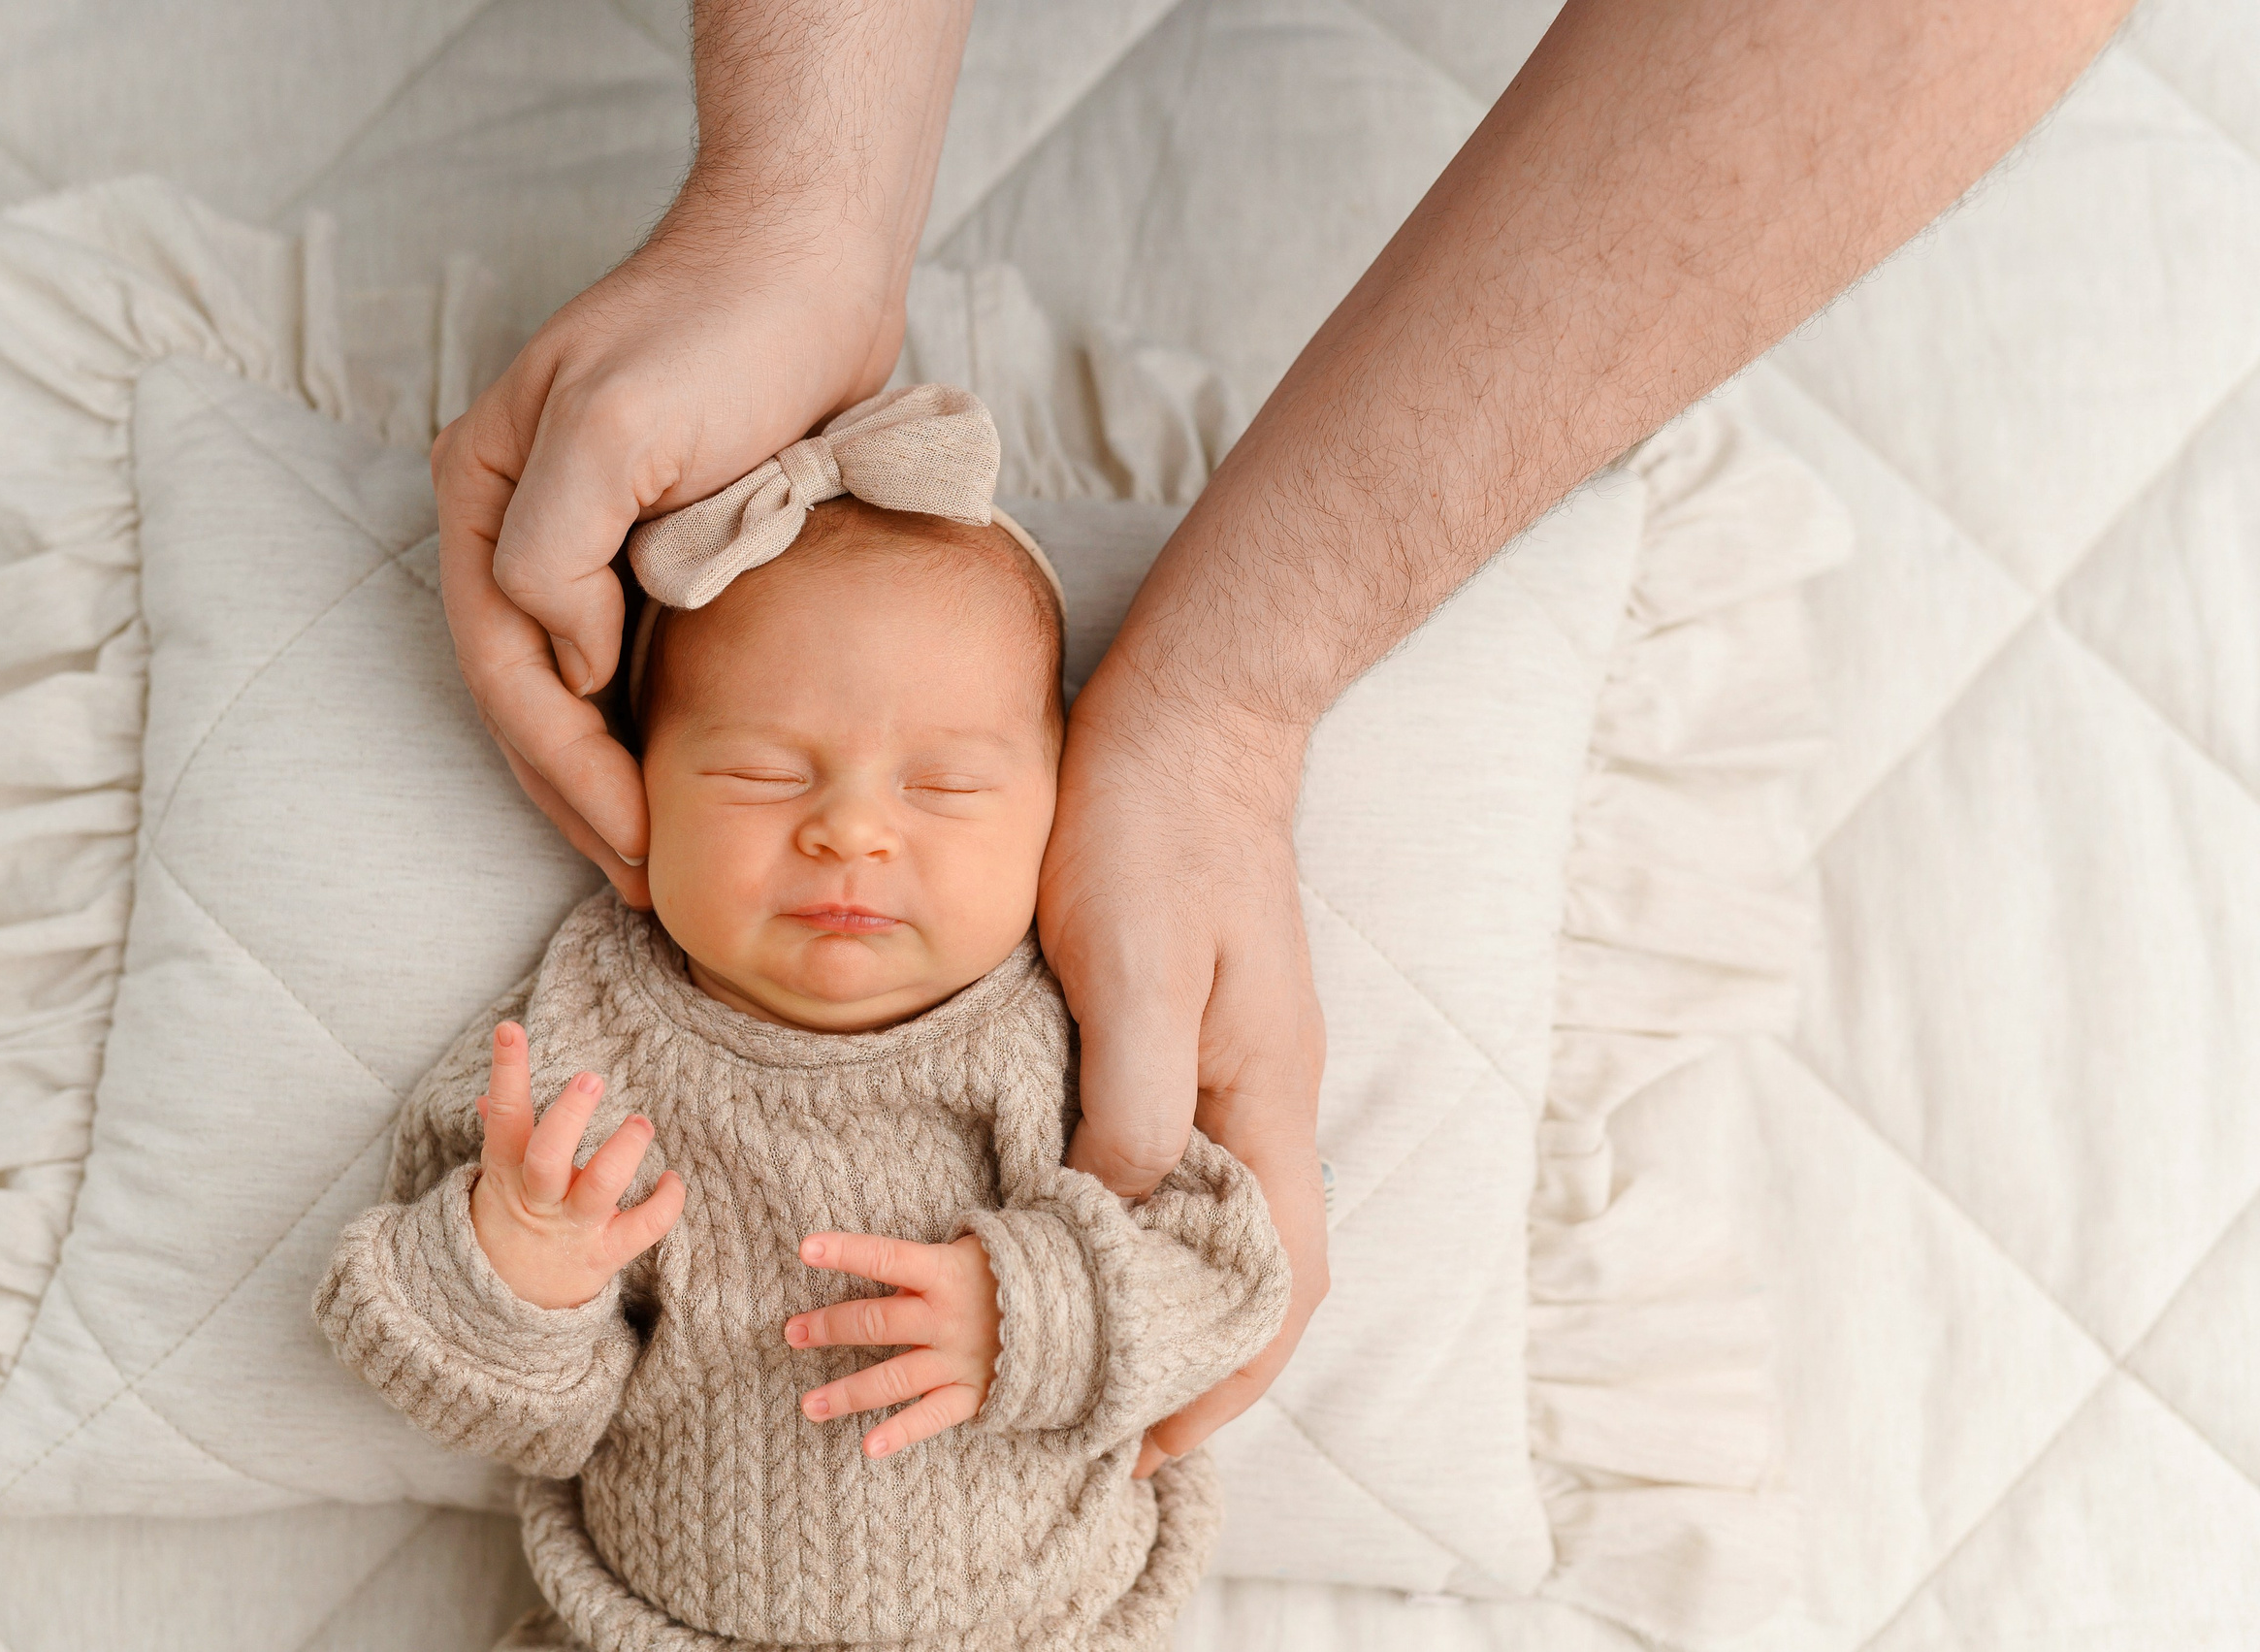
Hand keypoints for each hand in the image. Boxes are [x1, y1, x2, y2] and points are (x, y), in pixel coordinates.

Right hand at [433, 214, 906, 901]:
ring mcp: (590, 538)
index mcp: (489, 499)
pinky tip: (688, 778)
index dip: (565, 770)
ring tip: (657, 858)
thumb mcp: (617, 426)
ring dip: (611, 777)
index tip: (633, 843)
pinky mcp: (660, 546)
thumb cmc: (717, 330)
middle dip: (581, 797)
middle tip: (643, 883)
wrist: (809, 265)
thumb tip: (568, 661)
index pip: (507, 669)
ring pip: (579, 689)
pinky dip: (653, 728)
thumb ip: (559, 551)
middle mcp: (523, 525)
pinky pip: (636, 661)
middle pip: (532, 694)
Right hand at [469, 1021, 684, 1308]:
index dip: (506, 1072)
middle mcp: (540, 1197)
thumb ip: (500, 1133)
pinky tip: (672, 1179)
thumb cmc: (511, 1216)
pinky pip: (642, 1229)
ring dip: (624, 1152)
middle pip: (547, 1156)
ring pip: (600, 1189)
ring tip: (641, 1123)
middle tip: (591, 1078)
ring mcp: (574, 1227)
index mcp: (507, 1170)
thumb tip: (486, 1097)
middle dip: (569, 1117)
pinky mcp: (606, 1253)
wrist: (510, 1298)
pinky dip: (665, 1203)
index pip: (504, 1115)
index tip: (510, 1029)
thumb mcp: (497, 1176)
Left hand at [786, 1231, 1002, 1458]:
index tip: (804, 1248)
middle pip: (877, 1322)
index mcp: (944, 1272)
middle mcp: (946, 1317)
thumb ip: (924, 1264)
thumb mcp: (971, 1250)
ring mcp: (958, 1359)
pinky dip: (901, 1433)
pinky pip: (931, 1417)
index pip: (885, 1258)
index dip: (845, 1251)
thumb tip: (875, 1267)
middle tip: (792, 1332)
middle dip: (830, 1327)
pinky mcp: (973, 1393)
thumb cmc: (1007, 1272)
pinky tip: (867, 1447)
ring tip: (809, 1405)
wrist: (1075, 1309)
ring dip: (847, 1393)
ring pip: (892, 1378)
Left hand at [1037, 684, 1328, 1479]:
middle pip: (1251, 1271)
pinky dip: (1134, 1226)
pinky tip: (1075, 1240)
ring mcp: (1228, 1068)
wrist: (1186, 720)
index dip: (1222, 1373)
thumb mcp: (1136, 967)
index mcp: (1266, 1098)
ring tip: (1081, 1367)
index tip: (1151, 1445)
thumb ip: (1132, 1101)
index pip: (1274, 1279)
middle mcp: (1260, 1099)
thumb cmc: (1155, 830)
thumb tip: (1114, 1221)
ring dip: (1160, 1302)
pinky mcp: (1186, 1037)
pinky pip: (1172, 1162)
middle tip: (1100, 1433)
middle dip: (1192, 1363)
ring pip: (1210, 1222)